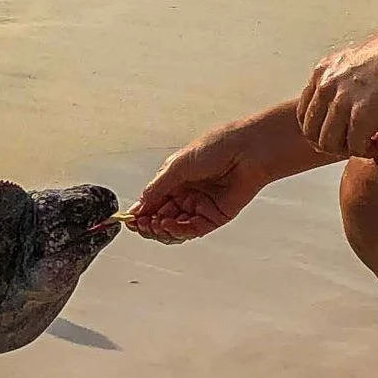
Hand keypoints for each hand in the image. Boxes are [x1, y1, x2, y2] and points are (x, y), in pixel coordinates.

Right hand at [129, 114, 290, 243]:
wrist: (248, 151)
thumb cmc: (217, 147)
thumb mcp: (177, 165)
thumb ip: (157, 187)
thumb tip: (139, 205)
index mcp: (175, 179)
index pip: (152, 201)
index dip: (140, 212)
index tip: (130, 220)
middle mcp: (186, 194)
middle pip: (161, 217)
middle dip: (149, 223)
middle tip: (141, 224)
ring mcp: (200, 206)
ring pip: (175, 227)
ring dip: (162, 228)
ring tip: (155, 224)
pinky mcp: (214, 217)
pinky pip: (192, 229)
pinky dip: (178, 230)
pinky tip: (170, 224)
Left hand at [294, 17, 377, 159]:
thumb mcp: (356, 59)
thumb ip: (342, 80)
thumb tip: (343, 103)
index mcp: (323, 71)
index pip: (304, 112)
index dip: (320, 128)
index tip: (338, 133)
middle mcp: (326, 86)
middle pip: (312, 132)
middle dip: (332, 143)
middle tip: (354, 142)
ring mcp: (341, 103)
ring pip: (329, 145)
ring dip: (349, 149)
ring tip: (370, 141)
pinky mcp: (360, 118)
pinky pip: (355, 149)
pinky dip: (369, 150)